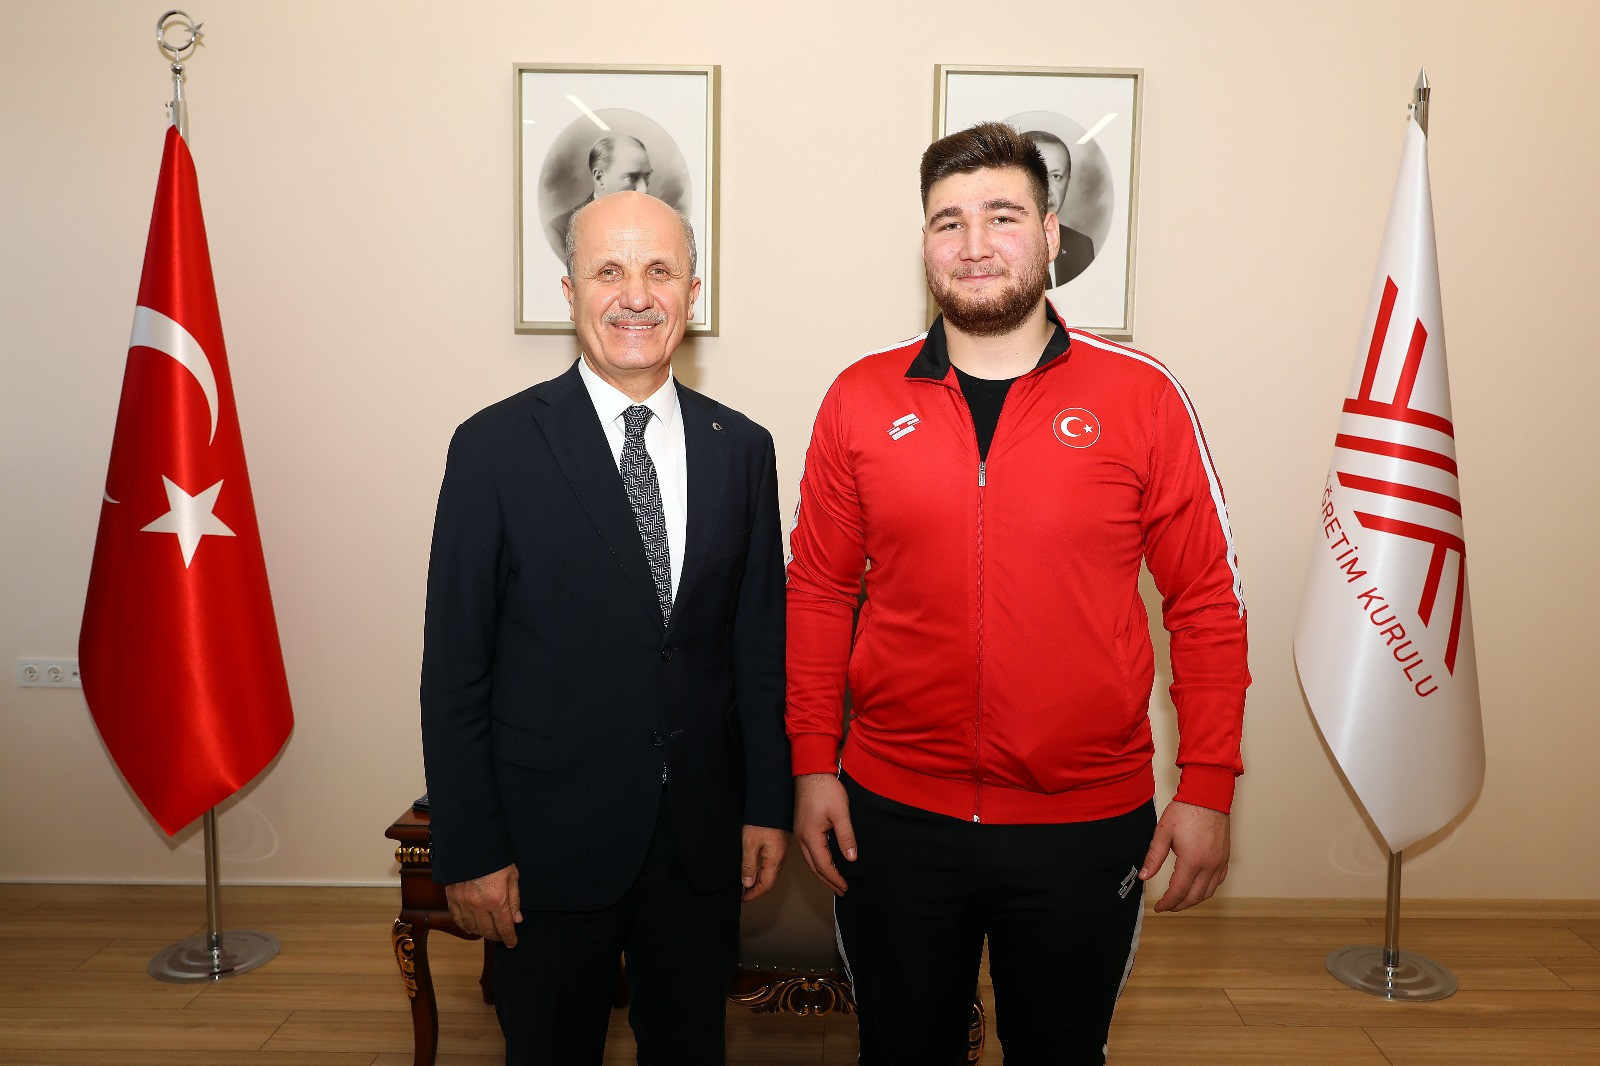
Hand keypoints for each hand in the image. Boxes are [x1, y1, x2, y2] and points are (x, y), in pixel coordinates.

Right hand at [445, 863, 522, 946]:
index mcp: (497, 899)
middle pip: (488, 931)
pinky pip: (459, 920)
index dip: (509, 938)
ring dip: (482, 933)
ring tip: (489, 932)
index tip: (512, 943)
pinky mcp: (452, 899)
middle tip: (502, 937)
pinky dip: (466, 927)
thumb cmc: (495, 858)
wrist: (470, 844)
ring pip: (473, 928)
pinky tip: (472, 927)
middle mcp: (479, 905)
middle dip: (497, 937)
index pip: (504, 927)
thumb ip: (514, 900)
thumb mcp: (512, 876)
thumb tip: (516, 920)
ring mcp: (464, 903)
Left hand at [740, 825, 788, 901]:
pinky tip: (755, 866)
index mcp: (774, 859)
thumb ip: (749, 865)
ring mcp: (781, 850)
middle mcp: (780, 856)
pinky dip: (762, 869)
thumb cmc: (762, 819)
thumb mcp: (749, 844)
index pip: (765, 884)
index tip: (744, 899)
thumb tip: (748, 883)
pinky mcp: (779, 843)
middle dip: (757, 889)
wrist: (771, 800)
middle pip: (770, 880)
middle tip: (745, 894)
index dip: (754, 894)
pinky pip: (772, 862)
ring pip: (771, 871)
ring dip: (760, 879)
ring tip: (748, 883)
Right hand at [793, 773, 855, 895]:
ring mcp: (800, 832)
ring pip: (810, 859)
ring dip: (822, 871)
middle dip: (828, 880)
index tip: (845, 887)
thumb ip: (846, 836)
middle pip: (814, 866)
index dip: (835, 878)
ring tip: (834, 880)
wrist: (811, 771)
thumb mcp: (841, 812)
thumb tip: (851, 857)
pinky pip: (808, 850)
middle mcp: (802, 837)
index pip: (823, 865)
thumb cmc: (825, 789)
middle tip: (840, 890)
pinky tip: (826, 860)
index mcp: (811, 836)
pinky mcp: (802, 826)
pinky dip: (818, 860)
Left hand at [1139, 800, 1229, 912]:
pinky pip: (1218, 881)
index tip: (1159, 907)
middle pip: (1194, 896)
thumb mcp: (1163, 833)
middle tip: (1167, 906)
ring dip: (1194, 900)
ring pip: (1208, 892)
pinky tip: (1198, 887)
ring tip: (1180, 900)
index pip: (1178, 891)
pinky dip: (1207, 889)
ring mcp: (1219, 862)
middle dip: (1179, 905)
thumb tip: (1144, 876)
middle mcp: (1208, 865)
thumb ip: (1153, 857)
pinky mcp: (1225, 857)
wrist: (1207, 796)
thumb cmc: (1185, 811)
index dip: (1167, 903)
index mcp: (1192, 861)